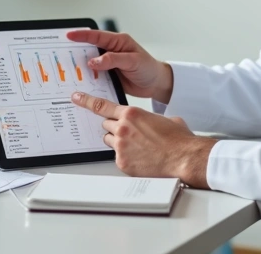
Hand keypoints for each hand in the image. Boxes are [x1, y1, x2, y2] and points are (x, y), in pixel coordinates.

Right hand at [66, 29, 172, 101]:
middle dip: (76, 50)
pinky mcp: (108, 76)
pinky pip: (95, 76)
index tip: (68, 36)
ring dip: (81, 67)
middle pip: (89, 49)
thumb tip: (94, 61)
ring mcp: (108, 64)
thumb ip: (113, 59)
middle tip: (62, 53)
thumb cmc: (149, 68)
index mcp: (118, 42)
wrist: (156, 84)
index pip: (96, 36)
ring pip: (90, 63)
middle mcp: (111, 51)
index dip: (82, 35)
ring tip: (68, 70)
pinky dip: (87, 79)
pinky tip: (80, 83)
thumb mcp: (133, 61)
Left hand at [72, 92, 215, 187]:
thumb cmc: (178, 139)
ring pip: (109, 140)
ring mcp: (121, 146)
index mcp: (131, 114)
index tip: (76, 97)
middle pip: (106, 124)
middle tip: (129, 132)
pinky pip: (117, 157)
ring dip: (117, 141)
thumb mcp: (165, 119)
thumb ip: (149, 118)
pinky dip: (126, 157)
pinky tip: (140, 158)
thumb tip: (150, 122)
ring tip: (136, 146)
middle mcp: (123, 128)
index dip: (86, 101)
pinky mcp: (122, 162)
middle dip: (114, 127)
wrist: (184, 158)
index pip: (101, 105)